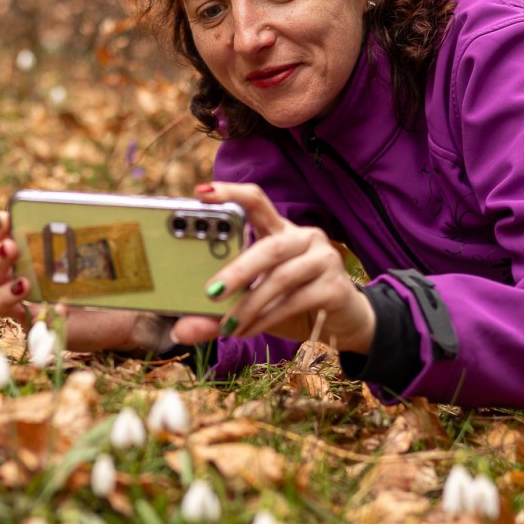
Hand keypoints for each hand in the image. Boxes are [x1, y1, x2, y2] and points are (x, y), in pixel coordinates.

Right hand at [0, 210, 171, 352]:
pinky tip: (61, 308)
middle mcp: (18, 276)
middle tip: (12, 248)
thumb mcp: (102, 243)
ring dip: (4, 291)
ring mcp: (25, 305)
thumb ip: (100, 223)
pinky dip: (42, 316)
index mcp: (26, 250)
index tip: (5, 219)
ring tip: (24, 284)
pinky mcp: (38, 328)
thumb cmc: (107, 273)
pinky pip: (29, 325)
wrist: (125, 312)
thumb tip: (125, 200)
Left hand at [171, 182, 375, 353]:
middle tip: (210, 292)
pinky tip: (248, 331)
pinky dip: (268, 318)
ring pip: (281, 278)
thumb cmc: (291, 302)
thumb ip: (218, 314)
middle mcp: (303, 237)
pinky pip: (296, 301)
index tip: (201, 191)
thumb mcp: (252, 305)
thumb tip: (182, 332)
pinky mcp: (335, 286)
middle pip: (269, 247)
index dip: (230, 193)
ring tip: (227, 326)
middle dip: (238, 270)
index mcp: (279, 229)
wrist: (342, 322)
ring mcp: (323, 259)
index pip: (256, 201)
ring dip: (250, 305)